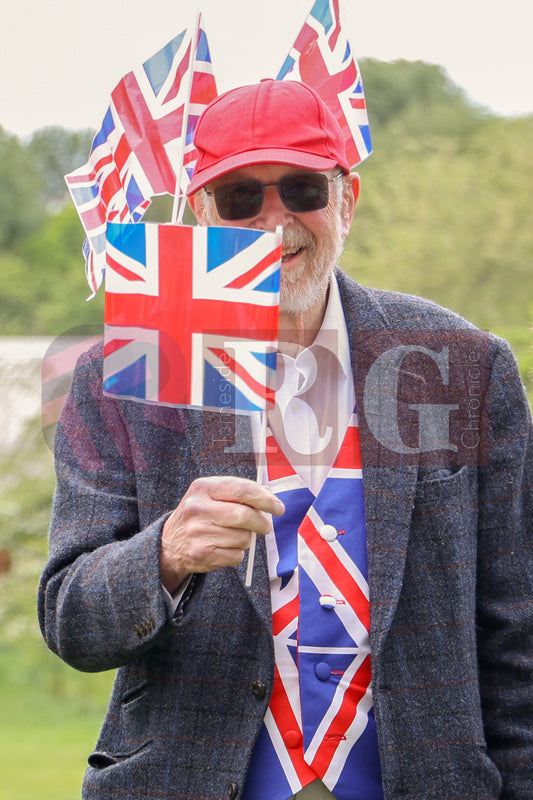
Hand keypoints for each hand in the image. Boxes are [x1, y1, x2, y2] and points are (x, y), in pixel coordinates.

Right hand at [160, 476, 284, 592]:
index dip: (265, 499)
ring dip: (247, 539)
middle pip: (245, 515)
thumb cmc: (199, 515)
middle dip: (262, 522)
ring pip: (243, 538)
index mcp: (203, 488)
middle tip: (266, 526)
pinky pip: (236, 556)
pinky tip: (225, 548)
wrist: (169, 544)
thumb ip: (240, 493)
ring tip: (235, 536)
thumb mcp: (212, 496)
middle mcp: (197, 508)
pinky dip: (238, 554)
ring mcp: (198, 532)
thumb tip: (269, 494)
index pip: (242, 489)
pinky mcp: (201, 554)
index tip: (278, 507)